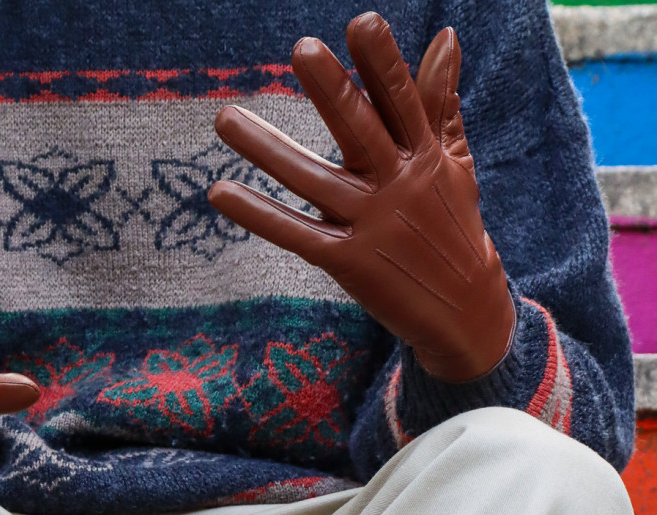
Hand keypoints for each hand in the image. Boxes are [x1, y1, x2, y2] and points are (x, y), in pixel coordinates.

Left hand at [208, 12, 515, 382]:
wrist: (466, 313)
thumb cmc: (453, 227)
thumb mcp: (454, 163)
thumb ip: (440, 102)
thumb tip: (445, 36)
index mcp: (424, 156)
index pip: (402, 102)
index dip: (382, 64)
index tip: (361, 24)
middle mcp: (398, 186)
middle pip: (361, 132)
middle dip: (333, 91)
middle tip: (302, 50)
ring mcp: (372, 225)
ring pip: (314, 181)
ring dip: (267, 150)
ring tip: (225, 118)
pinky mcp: (348, 262)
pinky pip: (296, 235)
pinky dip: (259, 215)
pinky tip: (221, 192)